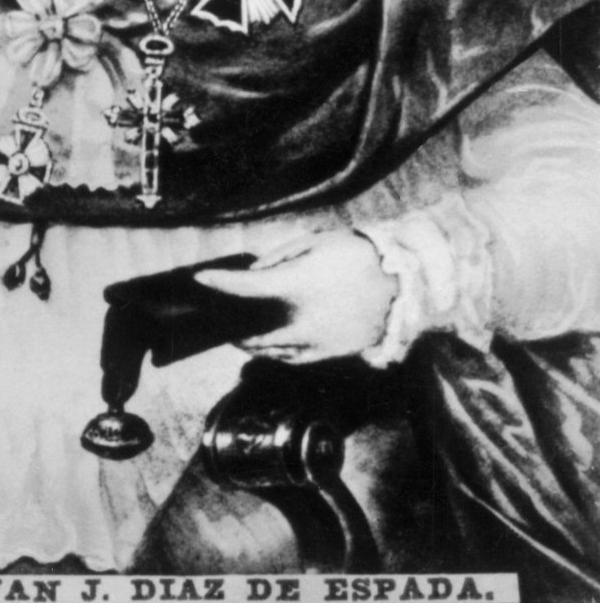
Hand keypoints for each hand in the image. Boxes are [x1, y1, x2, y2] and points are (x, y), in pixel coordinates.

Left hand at [195, 229, 397, 363]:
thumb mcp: (314, 242)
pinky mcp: (331, 353)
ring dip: (251, 344)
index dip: (220, 283)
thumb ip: (279, 258)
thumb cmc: (355, 255)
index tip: (202, 279)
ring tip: (240, 336)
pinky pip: (294, 360)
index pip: (245, 287)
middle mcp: (301, 320)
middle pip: (253, 332)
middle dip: (233, 328)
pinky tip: (269, 348)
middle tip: (220, 319)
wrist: (399, 282)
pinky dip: (276, 355)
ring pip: (272, 351)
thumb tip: (255, 273)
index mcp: (294, 286)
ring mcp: (316, 341)